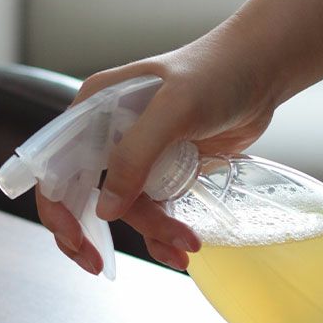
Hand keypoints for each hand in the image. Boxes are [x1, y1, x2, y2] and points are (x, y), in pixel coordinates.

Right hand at [35, 0, 322, 274]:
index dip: (62, 220)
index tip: (88, 257)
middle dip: (129, 235)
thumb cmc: (223, 69)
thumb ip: (139, 153)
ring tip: (193, 251)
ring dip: (161, 240)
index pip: (55, 174)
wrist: (266, 64)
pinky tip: (194, 248)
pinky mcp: (172, 169)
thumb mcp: (180, 107)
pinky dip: (175, 236)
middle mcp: (109, 134)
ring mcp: (140, 154)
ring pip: (133, 216)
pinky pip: (162, 215)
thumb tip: (106, 203)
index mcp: (93, 114)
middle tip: (171, 250)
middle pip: (96, 203)